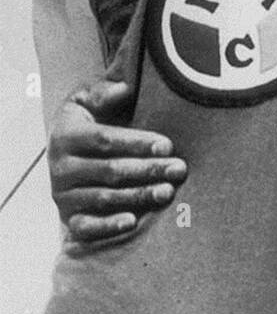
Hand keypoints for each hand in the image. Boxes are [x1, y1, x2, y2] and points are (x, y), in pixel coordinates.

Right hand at [48, 79, 185, 241]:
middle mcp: (60, 167)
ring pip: (104, 197)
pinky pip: (86, 227)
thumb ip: (104, 91)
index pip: (105, 139)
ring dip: (138, 196)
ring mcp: (63, 195)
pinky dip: (108, 226)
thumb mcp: (87, 100)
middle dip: (148, 170)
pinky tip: (133, 222)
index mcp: (66, 134)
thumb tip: (124, 86)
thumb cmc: (87, 122)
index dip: (138, 143)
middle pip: (110, 170)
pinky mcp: (69, 218)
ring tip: (168, 191)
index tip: (168, 146)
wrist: (66, 155)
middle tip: (179, 169)